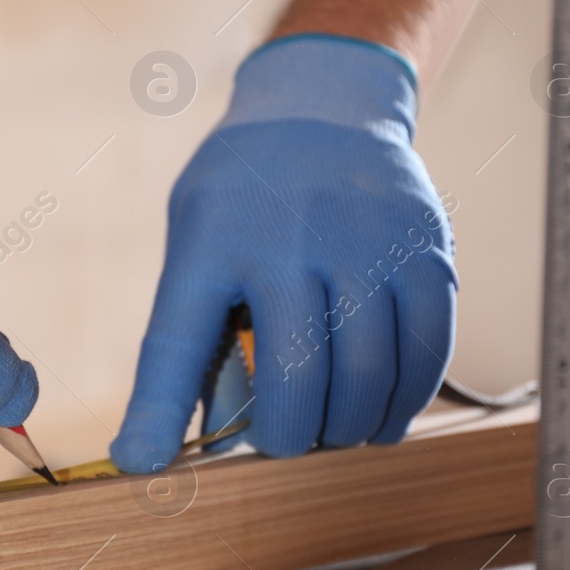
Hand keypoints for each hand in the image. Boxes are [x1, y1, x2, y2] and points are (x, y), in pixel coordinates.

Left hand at [112, 35, 454, 469]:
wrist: (323, 107)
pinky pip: (427, 350)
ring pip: (368, 374)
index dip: (157, 412)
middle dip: (289, 436)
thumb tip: (169, 440)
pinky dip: (406, 399)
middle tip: (285, 443)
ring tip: (334, 430)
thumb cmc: (243, 194)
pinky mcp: (426, 249)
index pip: (175, 341)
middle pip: (296, 376)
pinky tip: (383, 414)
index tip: (141, 462)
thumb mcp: (195, 236)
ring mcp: (367, 242)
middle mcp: (291, 239)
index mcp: (213, 239)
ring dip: (350, 426)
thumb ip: (192, 329)